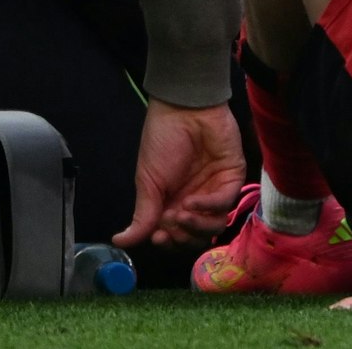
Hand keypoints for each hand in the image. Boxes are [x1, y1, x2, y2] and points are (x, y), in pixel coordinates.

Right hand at [112, 98, 244, 249]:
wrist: (182, 110)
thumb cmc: (162, 141)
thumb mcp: (148, 182)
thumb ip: (142, 215)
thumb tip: (120, 242)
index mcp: (173, 203)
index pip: (176, 236)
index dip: (169, 242)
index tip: (157, 237)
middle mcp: (196, 201)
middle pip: (196, 236)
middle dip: (182, 237)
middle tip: (168, 226)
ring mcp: (216, 190)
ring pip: (213, 225)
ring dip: (196, 226)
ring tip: (180, 214)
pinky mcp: (232, 179)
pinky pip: (225, 203)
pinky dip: (208, 207)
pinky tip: (193, 201)